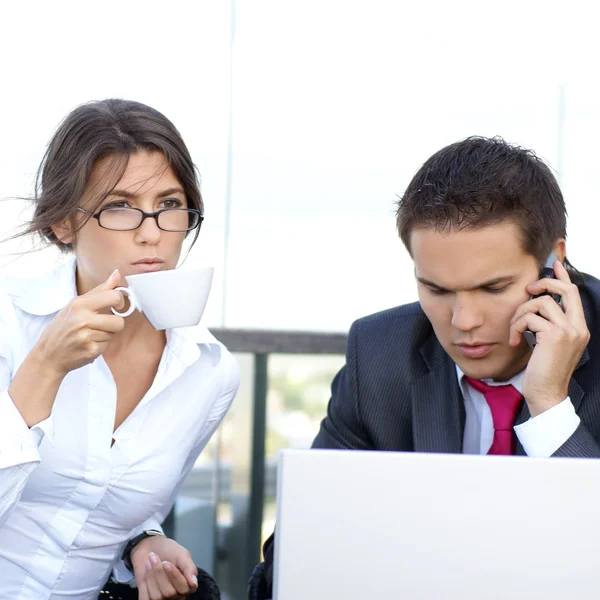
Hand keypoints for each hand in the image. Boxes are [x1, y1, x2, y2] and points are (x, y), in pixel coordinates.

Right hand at [33, 269, 125, 375]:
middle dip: (114, 324)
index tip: (117, 306)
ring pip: (113, 333)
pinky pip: (107, 345)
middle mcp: (82, 319)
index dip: (120, 302)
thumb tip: (117, 273)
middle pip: (119, 321)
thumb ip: (100, 290)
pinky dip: (100, 345)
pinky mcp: (90, 350)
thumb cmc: (63, 326)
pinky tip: (87, 344)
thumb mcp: (77, 304)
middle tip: (102, 324)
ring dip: (106, 335)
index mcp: (80, 304)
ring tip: (90, 334)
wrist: (48, 354)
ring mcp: (86, 336)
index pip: (114, 297)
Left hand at [131, 536, 198, 599]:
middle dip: (160, 573)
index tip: (166, 563)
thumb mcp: (182, 554)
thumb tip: (193, 584)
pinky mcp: (148, 599)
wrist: (149, 547)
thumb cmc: (168, 550)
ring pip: (157, 597)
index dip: (174, 576)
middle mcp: (176, 595)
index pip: (183, 589)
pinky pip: (145, 599)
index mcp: (187, 585)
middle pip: (169, 593)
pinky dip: (144, 584)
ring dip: (151, 576)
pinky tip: (146, 572)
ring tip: (149, 562)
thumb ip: (189, 568)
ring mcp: (161, 598)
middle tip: (155, 557)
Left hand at [509, 261, 589, 415]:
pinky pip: (529, 318)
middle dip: (543, 284)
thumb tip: (534, 303)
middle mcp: (578, 327)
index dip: (563, 277)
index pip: (574, 295)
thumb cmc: (543, 370)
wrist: (546, 394)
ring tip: (515, 331)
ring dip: (520, 314)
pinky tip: (514, 342)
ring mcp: (568, 331)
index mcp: (579, 328)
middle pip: (564, 290)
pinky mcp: (554, 336)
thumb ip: (547, 324)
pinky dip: (516, 327)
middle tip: (527, 290)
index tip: (554, 264)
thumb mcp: (548, 343)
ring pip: (540, 303)